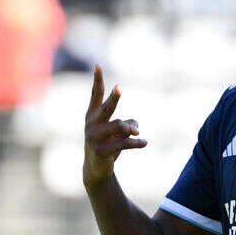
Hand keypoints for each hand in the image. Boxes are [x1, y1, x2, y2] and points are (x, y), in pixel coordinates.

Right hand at [83, 65, 146, 186]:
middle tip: (119, 88)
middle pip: (107, 108)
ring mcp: (94, 138)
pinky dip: (137, 142)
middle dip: (114, 99)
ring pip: (120, 126)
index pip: (95, 95)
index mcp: (92, 115)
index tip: (98, 65)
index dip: (97, 80)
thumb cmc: (107, 144)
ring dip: (132, 130)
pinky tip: (144, 143)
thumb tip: (134, 128)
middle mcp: (91, 124)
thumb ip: (128, 124)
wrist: (96, 169)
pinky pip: (124, 143)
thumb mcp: (117, 132)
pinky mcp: (101, 151)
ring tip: (137, 134)